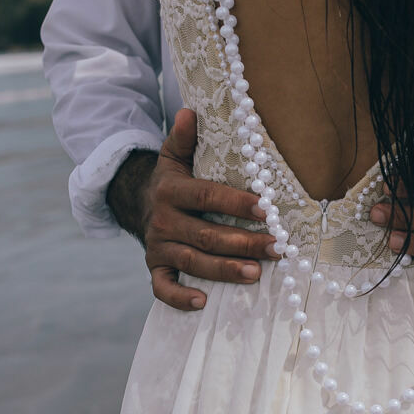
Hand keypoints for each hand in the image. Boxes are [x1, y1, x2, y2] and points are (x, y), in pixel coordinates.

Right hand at [135, 109, 278, 310]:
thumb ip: (185, 137)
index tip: (267, 210)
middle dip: (243, 243)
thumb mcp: (174, 155)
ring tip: (255, 274)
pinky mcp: (154, 267)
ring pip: (192, 261)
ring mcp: (158, 246)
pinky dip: (180, 297)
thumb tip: (191, 111)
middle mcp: (163, 220)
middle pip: (206, 234)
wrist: (138, 203)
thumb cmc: (172, 180)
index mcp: (171, 190)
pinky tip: (203, 302)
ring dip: (224, 269)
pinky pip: (162, 288)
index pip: (206, 196)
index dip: (236, 203)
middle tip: (276, 248)